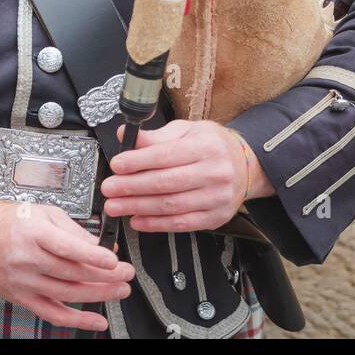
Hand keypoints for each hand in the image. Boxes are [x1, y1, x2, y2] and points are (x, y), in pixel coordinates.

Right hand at [0, 196, 134, 332]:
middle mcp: (27, 258)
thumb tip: (100, 246)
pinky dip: (77, 320)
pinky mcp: (22, 297)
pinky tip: (97, 320)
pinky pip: (52, 314)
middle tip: (126, 274)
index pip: (67, 247)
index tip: (113, 260)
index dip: (93, 256)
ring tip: (120, 290)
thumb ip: (73, 229)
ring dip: (98, 295)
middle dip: (104, 276)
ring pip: (67, 294)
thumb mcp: (42, 212)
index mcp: (33, 232)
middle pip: (72, 273)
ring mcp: (24, 281)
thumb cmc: (8, 221)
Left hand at [100, 119, 272, 233]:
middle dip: (132, 188)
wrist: (245, 166)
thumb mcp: (187, 130)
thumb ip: (156, 136)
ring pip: (171, 206)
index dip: (138, 162)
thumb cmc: (212, 145)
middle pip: (166, 183)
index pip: (166, 156)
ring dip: (139, 207)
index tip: (116, 165)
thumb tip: (126, 136)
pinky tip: (137, 220)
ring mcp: (216, 198)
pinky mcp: (215, 218)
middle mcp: (213, 173)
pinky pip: (181, 224)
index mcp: (205, 147)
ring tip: (116, 206)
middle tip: (109, 189)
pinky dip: (156, 224)